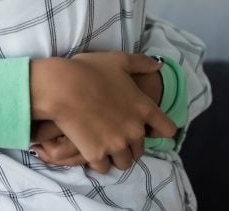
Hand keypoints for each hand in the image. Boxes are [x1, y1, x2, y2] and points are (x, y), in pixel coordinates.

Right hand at [30, 52, 175, 173]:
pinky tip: (90, 149)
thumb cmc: (88, 70)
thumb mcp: (118, 60)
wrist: (60, 87)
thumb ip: (141, 63)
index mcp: (143, 108)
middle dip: (130, 144)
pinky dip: (99, 161)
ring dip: (117, 156)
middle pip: (141, 149)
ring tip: (104, 145)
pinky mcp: (97, 155)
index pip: (168, 129)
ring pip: (124, 162)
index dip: (159, 129)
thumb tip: (158, 66)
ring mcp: (116, 145)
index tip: (149, 128)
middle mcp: (135, 130)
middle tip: (115, 133)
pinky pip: (105, 168)